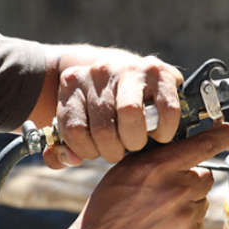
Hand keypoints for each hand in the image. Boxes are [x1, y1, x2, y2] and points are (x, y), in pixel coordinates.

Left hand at [45, 52, 182, 167]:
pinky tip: (157, 131)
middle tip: (119, 147)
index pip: (74, 129)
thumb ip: (63, 148)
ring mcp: (130, 69)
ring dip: (135, 141)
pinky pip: (165, 111)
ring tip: (137, 140)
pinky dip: (163, 131)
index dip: (86, 150)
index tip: (96, 149)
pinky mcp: (159, 72)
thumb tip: (71, 160)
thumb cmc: (101, 107)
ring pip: (130, 115)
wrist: (129, 70)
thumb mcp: (77, 121)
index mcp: (73, 83)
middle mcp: (99, 71)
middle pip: (103, 129)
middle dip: (113, 150)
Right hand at [62, 123, 228, 228]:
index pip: (204, 144)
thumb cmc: (106, 210)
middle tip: (167, 190)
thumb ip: (155, 157)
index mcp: (158, 166)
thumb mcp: (123, 172)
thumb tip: (182, 144)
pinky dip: (185, 223)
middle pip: (205, 175)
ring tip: (158, 213)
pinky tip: (161, 228)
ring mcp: (185, 216)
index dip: (222, 136)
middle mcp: (176, 188)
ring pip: (202, 199)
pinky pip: (198, 221)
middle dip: (191, 179)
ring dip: (188, 202)